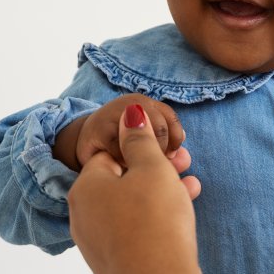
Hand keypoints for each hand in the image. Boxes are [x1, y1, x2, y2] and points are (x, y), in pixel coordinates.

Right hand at [54, 94, 185, 170]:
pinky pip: (119, 152)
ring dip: (141, 160)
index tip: (171, 157)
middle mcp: (132, 104)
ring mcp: (114, 115)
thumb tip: (186, 160)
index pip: (171, 118)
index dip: (175, 140)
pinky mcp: (98, 131)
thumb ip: (169, 151)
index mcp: (148, 104)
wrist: (87, 140)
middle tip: (152, 167)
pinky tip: (119, 168)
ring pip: (140, 140)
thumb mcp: (148, 144)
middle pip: (158, 128)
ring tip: (135, 167)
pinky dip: (123, 165)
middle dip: (160, 152)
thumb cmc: (124, 143)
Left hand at [68, 104, 209, 273]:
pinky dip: (154, 220)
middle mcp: (82, 215)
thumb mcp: (152, 168)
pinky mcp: (113, 265)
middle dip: (155, 171)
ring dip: (160, 194)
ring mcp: (95, 243)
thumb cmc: (155, 220)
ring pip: (130, 207)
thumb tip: (129, 114)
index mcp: (85, 187)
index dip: (142, 148)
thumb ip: (139, 139)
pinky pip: (133, 231)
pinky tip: (182, 216)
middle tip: (184, 165)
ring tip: (191, 188)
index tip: (168, 151)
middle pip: (121, 181)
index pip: (111, 153)